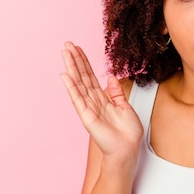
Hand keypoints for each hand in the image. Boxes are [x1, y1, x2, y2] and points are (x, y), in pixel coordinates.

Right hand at [60, 42, 142, 158]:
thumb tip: (111, 78)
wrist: (128, 149)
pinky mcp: (87, 116)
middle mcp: (93, 101)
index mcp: (102, 99)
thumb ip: (116, 92)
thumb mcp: (125, 107)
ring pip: (78, 83)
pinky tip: (65, 75)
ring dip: (71, 67)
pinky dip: (71, 87)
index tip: (78, 48)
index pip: (90, 76)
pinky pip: (78, 99)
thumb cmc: (127, 133)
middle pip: (82, 76)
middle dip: (75, 60)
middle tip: (67, 44)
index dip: (84, 62)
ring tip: (65, 53)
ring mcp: (88, 108)